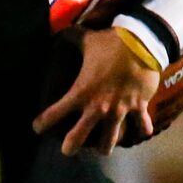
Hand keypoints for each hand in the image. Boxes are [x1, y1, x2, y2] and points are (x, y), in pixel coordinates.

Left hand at [34, 29, 159, 156]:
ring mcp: (119, 110)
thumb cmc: (112, 43)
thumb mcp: (88, 40)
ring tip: (103, 151)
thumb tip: (60, 30)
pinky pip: (142, 124)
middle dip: (70, 147)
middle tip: (67, 151)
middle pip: (78, 138)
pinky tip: (144, 133)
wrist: (144, 42)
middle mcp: (98, 107)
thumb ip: (72, 38)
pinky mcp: (138, 107)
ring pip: (110, 139)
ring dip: (106, 146)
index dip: (42, 123)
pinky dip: (143, 129)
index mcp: (81, 93)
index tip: (37, 128)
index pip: (54, 114)